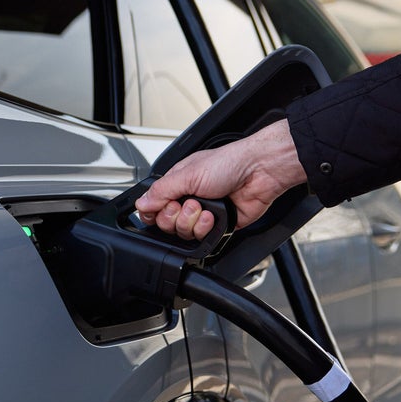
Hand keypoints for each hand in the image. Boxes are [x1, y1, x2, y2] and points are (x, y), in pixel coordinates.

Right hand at [134, 119, 307, 239]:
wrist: (259, 172)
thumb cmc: (229, 163)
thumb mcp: (187, 174)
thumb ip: (161, 191)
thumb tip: (141, 204)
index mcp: (178, 183)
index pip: (154, 205)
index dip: (154, 211)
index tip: (160, 209)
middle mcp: (189, 198)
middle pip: (166, 223)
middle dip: (175, 216)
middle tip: (188, 203)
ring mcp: (203, 213)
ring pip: (183, 232)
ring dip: (192, 221)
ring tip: (204, 207)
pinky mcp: (218, 226)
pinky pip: (202, 238)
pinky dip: (206, 228)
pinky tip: (214, 216)